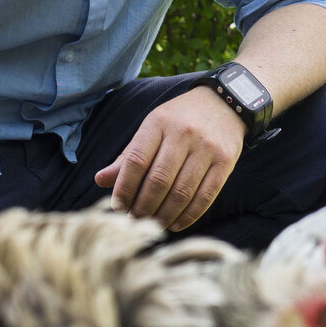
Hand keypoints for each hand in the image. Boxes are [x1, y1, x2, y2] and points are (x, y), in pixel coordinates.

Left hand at [94, 87, 243, 230]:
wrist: (223, 102)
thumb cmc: (179, 120)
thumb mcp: (151, 128)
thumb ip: (128, 156)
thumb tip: (100, 180)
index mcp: (158, 122)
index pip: (136, 160)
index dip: (124, 188)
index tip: (117, 207)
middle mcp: (183, 133)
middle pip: (159, 180)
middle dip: (143, 207)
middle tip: (135, 220)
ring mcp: (207, 148)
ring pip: (182, 192)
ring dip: (164, 215)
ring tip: (153, 224)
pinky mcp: (226, 161)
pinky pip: (205, 196)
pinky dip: (189, 215)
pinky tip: (175, 223)